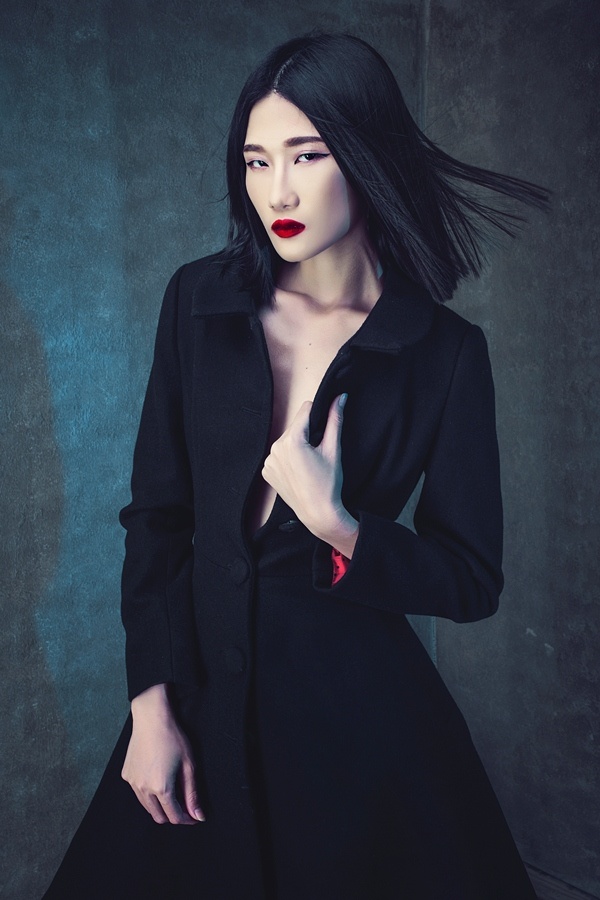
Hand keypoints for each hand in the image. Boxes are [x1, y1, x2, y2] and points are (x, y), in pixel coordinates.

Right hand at [121, 683, 203, 824]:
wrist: (151, 718)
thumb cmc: (173, 738)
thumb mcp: (189, 765)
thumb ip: (192, 794)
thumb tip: (198, 816)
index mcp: (162, 788)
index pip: (175, 816)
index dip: (187, 819)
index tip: (194, 816)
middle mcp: (144, 789)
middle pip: (159, 816)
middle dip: (173, 815)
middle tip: (184, 805)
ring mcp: (132, 783)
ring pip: (147, 807)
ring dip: (160, 806)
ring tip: (172, 790)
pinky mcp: (126, 775)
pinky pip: (138, 793)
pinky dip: (148, 794)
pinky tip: (157, 779)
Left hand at [262, 394, 358, 556]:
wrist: (318, 512)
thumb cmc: (327, 484)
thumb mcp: (334, 450)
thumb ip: (334, 420)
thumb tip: (339, 398)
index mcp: (292, 441)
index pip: (305, 410)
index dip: (318, 414)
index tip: (325, 427)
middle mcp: (275, 448)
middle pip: (295, 426)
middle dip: (307, 432)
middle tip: (319, 451)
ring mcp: (269, 461)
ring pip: (286, 440)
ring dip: (297, 444)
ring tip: (309, 462)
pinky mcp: (267, 471)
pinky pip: (278, 455)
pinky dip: (288, 458)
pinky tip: (298, 470)